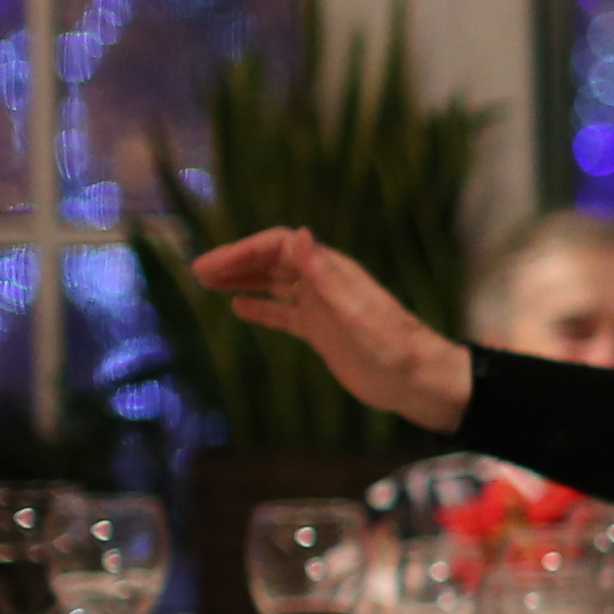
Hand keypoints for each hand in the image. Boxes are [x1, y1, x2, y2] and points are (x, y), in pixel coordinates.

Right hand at [193, 227, 476, 431]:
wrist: (417, 381)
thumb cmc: (391, 347)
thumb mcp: (356, 311)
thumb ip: (325, 275)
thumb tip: (300, 233)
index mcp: (332, 271)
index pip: (280, 246)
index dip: (245, 250)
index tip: (212, 264)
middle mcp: (325, 284)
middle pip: (272, 262)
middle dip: (236, 262)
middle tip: (197, 272)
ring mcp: (322, 308)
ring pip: (274, 285)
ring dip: (242, 280)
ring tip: (207, 283)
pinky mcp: (322, 332)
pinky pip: (285, 314)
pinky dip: (261, 309)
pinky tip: (238, 308)